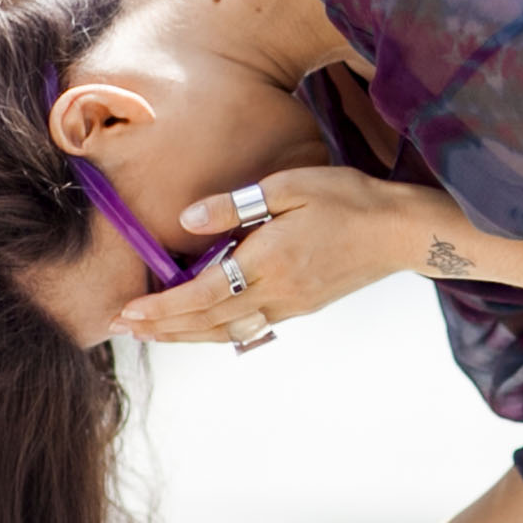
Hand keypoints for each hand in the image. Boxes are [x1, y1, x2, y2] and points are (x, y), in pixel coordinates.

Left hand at [114, 167, 412, 347]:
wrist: (401, 232)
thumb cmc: (348, 198)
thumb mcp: (290, 186)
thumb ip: (235, 204)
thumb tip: (187, 221)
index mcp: (268, 263)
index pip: (201, 294)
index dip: (160, 306)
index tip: (127, 310)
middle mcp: (276, 293)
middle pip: (206, 322)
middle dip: (162, 328)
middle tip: (121, 329)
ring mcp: (290, 305)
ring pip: (225, 331)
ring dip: (184, 335)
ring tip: (152, 333)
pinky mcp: (302, 306)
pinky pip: (247, 326)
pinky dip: (216, 330)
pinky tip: (201, 326)